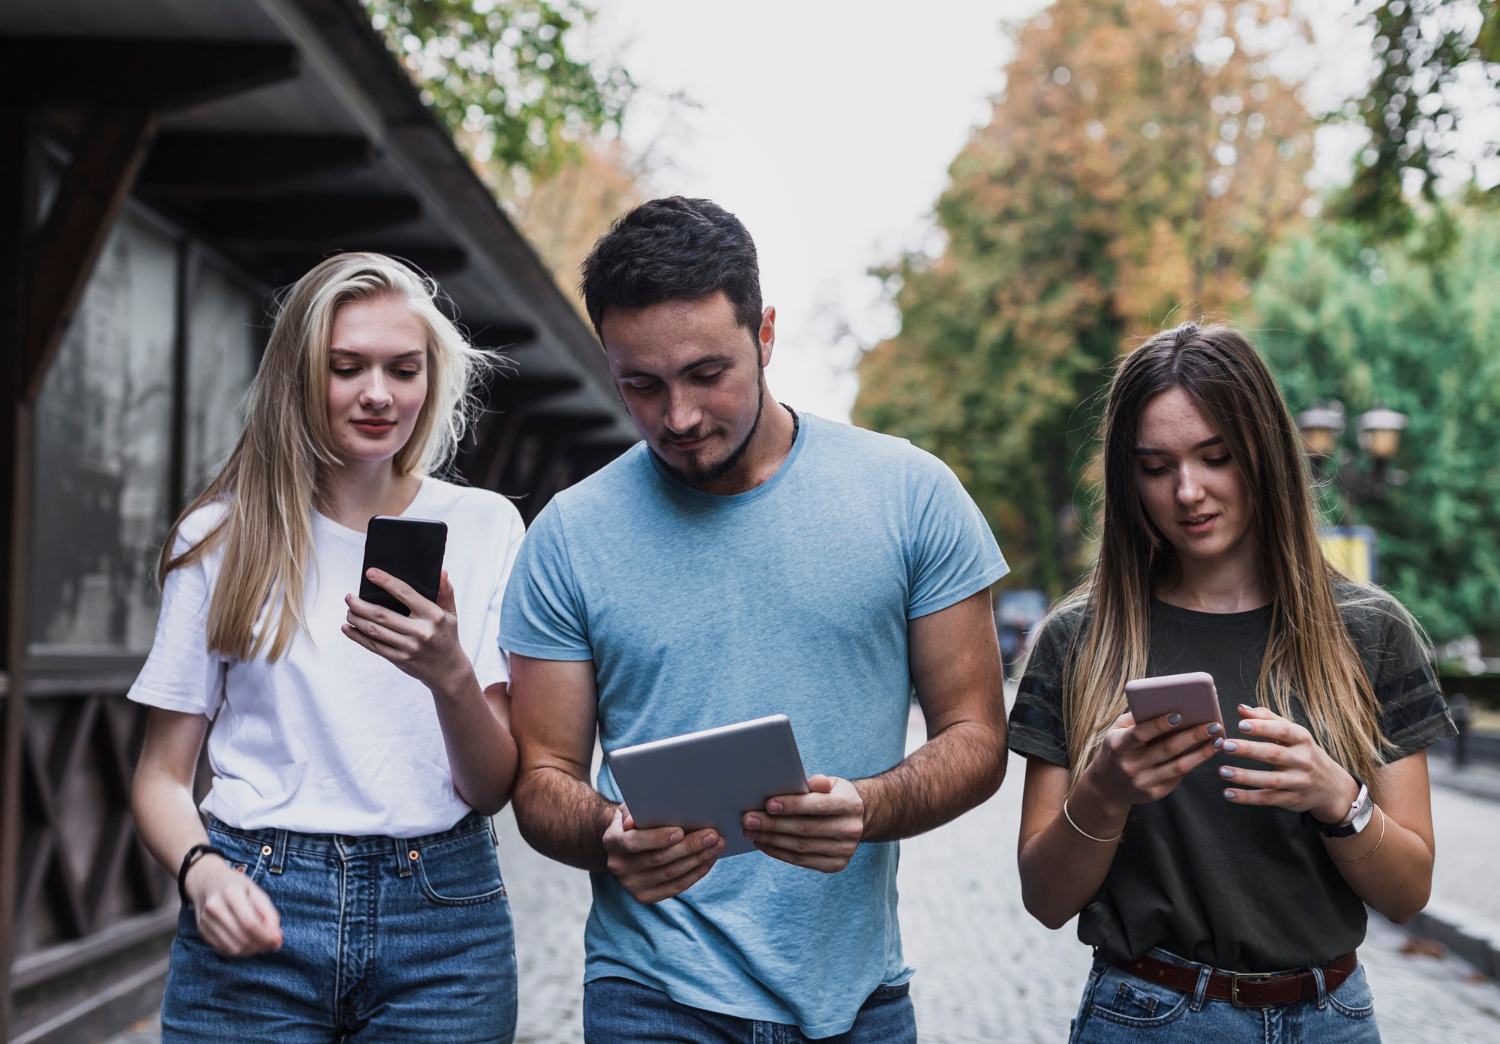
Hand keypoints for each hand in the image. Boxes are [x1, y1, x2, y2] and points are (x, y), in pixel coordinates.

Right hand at [185, 855, 281, 955]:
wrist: (207, 882)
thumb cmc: (237, 886)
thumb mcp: (257, 892)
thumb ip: (269, 914)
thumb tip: (277, 938)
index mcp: (231, 892)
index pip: (250, 923)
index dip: (266, 937)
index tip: (278, 941)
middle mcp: (215, 907)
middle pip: (242, 938)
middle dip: (261, 945)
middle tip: (273, 944)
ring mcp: (205, 921)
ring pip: (233, 948)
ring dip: (252, 951)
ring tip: (262, 944)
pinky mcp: (202, 931)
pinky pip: (224, 950)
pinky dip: (240, 952)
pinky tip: (248, 944)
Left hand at [343, 569, 472, 696]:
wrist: (449, 671)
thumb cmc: (447, 636)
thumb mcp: (451, 613)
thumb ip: (446, 591)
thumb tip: (441, 572)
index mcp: (433, 615)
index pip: (405, 593)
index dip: (386, 581)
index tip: (370, 573)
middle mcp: (420, 631)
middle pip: (382, 614)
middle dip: (361, 604)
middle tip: (349, 597)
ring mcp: (409, 647)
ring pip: (375, 630)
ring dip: (357, 619)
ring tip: (349, 610)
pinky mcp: (400, 659)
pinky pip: (374, 646)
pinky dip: (357, 636)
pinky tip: (348, 628)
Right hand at [602, 805, 723, 902]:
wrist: (624, 842)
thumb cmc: (634, 819)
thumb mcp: (630, 808)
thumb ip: (632, 810)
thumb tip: (633, 819)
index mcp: (611, 841)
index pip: (634, 842)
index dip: (657, 838)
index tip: (681, 831)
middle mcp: (618, 866)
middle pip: (659, 859)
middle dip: (689, 846)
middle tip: (713, 835)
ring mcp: (632, 885)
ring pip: (671, 873)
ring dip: (698, 859)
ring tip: (717, 845)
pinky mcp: (646, 896)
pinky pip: (676, 887)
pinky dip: (696, 873)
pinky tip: (709, 859)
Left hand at [741, 774, 864, 872]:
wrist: (854, 820)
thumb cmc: (834, 797)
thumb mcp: (831, 783)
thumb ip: (818, 783)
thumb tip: (804, 780)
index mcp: (851, 805)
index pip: (819, 805)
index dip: (793, 805)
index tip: (768, 804)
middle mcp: (851, 830)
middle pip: (806, 828)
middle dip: (774, 824)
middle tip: (749, 820)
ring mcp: (844, 851)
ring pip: (801, 847)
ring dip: (771, 840)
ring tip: (750, 832)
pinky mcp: (835, 865)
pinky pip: (801, 860)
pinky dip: (779, 852)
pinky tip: (763, 844)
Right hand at [1082, 710, 1221, 812]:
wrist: (1107, 787)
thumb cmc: (1116, 749)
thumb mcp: (1116, 731)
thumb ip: (1136, 718)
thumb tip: (1167, 704)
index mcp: (1117, 745)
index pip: (1139, 733)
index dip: (1158, 724)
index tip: (1180, 714)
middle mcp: (1129, 765)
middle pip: (1166, 749)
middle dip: (1193, 735)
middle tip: (1213, 724)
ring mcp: (1143, 782)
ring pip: (1178, 766)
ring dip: (1202, 752)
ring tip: (1218, 740)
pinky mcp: (1155, 793)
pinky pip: (1179, 776)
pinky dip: (1194, 762)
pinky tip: (1207, 751)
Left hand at [1217, 704, 1359, 821]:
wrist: (1331, 787)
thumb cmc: (1303, 753)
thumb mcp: (1293, 734)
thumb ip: (1267, 719)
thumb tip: (1241, 708)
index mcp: (1302, 740)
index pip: (1282, 731)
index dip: (1262, 727)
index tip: (1241, 724)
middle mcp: (1302, 761)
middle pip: (1274, 754)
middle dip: (1248, 750)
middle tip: (1225, 745)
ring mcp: (1298, 782)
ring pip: (1270, 780)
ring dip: (1245, 776)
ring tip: (1222, 771)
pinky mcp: (1291, 799)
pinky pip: (1267, 799)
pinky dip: (1247, 798)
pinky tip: (1228, 793)